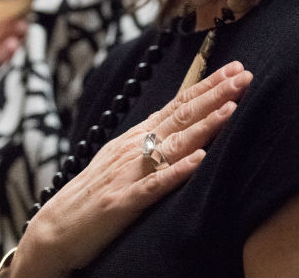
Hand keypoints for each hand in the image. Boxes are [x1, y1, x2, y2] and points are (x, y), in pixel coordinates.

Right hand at [9, 61, 252, 276]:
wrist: (54, 230)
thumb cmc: (90, 196)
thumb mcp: (119, 162)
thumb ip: (147, 144)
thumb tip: (179, 128)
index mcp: (133, 139)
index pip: (175, 106)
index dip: (206, 86)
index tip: (233, 69)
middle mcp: (132, 149)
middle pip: (178, 117)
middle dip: (214, 94)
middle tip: (243, 75)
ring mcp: (127, 174)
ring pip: (171, 144)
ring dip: (203, 125)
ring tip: (232, 107)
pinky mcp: (122, 202)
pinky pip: (154, 185)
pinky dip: (176, 171)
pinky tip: (199, 160)